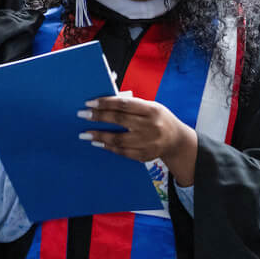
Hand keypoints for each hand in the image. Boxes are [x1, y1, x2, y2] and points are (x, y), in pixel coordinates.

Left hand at [79, 96, 196, 184]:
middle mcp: (151, 126)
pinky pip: (123, 152)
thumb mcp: (150, 107)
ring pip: (119, 139)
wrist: (177, 140)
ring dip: (99, 136)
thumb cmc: (158, 118)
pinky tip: (98, 143)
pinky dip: (109, 147)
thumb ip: (130, 105)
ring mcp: (149, 142)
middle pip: (119, 120)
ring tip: (85, 134)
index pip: (124, 104)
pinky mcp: (146, 155)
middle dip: (98, 117)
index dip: (105, 103)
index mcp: (152, 110)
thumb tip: (103, 103)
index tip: (89, 103)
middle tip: (82, 115)